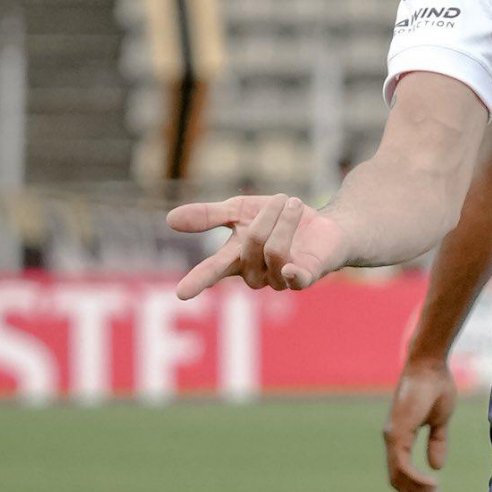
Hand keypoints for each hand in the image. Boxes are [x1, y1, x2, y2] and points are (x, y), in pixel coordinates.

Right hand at [166, 194, 350, 299]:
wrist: (322, 225)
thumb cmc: (276, 220)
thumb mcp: (239, 210)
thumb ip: (208, 216)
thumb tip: (169, 220)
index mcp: (234, 260)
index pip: (213, 271)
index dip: (198, 280)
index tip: (181, 293)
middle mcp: (255, 275)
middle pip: (251, 245)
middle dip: (266, 216)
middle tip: (281, 198)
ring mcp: (279, 279)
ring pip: (275, 251)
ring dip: (285, 221)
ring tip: (294, 203)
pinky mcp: (305, 278)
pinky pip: (296, 279)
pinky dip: (293, 273)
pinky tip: (292, 268)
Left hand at [383, 358, 458, 491]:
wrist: (430, 365)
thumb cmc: (436, 386)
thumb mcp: (440, 420)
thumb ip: (437, 442)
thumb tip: (436, 466)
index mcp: (400, 437)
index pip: (402, 471)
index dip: (415, 488)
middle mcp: (392, 439)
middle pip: (397, 479)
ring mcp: (392, 437)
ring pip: (398, 476)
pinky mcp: (397, 433)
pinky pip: (403, 465)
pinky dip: (416, 479)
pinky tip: (432, 485)